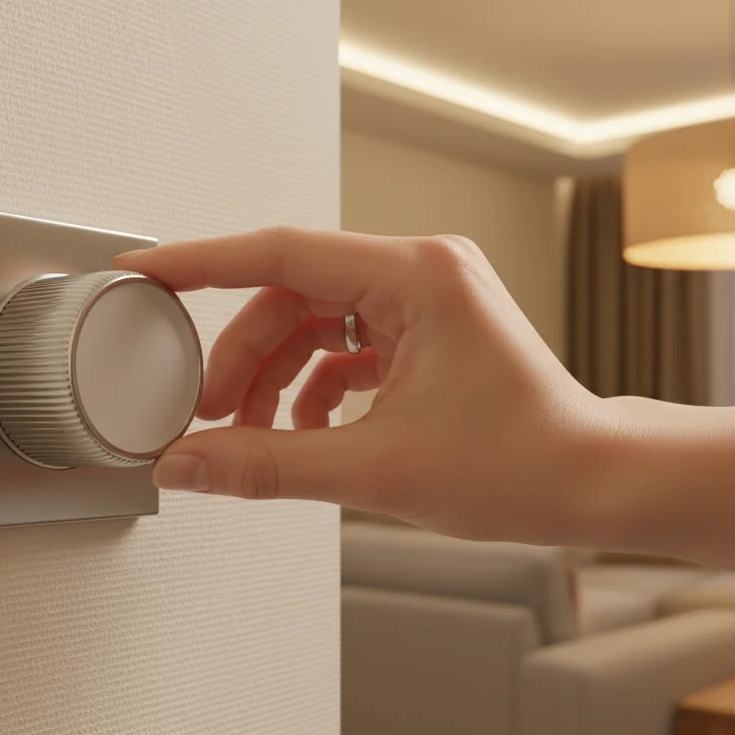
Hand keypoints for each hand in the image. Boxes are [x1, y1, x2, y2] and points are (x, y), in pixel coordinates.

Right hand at [113, 228, 617, 542]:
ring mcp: (429, 297)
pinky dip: (315, 382)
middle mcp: (423, 271)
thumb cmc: (523, 464)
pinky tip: (305, 429)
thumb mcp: (377, 469)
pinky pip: (348, 339)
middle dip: (244, 356)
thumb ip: (268, 464)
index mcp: (415, 276)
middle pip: (293, 293)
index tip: (142, 273)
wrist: (592, 482)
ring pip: (316, 319)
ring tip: (254, 434)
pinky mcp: (431, 328)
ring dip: (277, 374)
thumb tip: (187, 464)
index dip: (199, 264)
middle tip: (211, 415)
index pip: (279, 252)